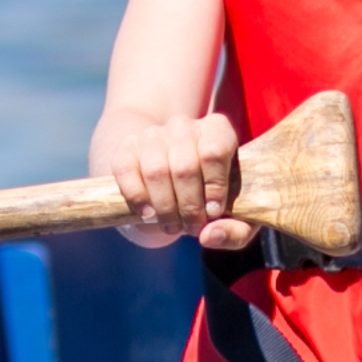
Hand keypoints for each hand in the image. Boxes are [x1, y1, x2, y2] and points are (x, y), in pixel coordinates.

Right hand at [107, 112, 252, 250]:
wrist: (175, 185)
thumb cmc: (211, 200)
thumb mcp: (235, 217)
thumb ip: (234, 231)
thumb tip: (208, 235)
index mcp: (217, 130)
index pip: (214, 152)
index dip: (214, 188)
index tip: (212, 212)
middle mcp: (184, 126)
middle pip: (185, 166)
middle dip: (189, 206)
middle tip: (192, 227)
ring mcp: (152, 134)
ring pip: (156, 171)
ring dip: (165, 207)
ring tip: (172, 226)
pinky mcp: (127, 148)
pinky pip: (126, 171)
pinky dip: (137, 198)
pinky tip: (147, 214)